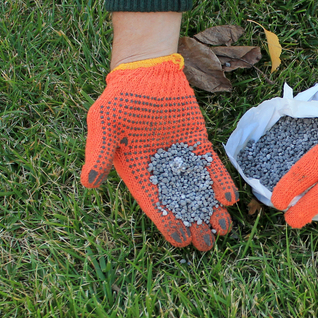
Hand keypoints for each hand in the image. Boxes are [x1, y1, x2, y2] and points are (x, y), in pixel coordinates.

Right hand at [81, 54, 237, 249]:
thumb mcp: (104, 123)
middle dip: (194, 223)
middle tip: (207, 244)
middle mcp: (160, 169)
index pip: (154, 203)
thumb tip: (88, 182)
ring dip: (211, 209)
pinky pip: (211, 167)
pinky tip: (229, 199)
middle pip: (180, 202)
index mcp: (136, 171)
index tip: (181, 240)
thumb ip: (99, 152)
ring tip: (223, 229)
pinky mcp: (198, 144)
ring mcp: (182, 157)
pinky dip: (220, 183)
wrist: (147, 73)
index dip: (168, 222)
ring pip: (199, 189)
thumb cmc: (120, 98)